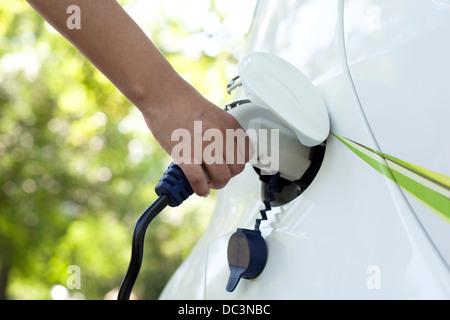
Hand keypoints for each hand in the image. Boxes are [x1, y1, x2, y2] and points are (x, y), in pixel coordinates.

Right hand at [141, 78, 251, 196]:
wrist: (161, 94)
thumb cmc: (182, 103)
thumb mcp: (213, 115)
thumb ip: (222, 134)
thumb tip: (225, 156)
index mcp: (229, 125)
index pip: (246, 154)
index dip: (236, 162)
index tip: (228, 164)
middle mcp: (220, 136)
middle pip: (237, 169)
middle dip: (227, 174)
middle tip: (216, 174)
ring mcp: (204, 146)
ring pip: (222, 178)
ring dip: (216, 184)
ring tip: (208, 181)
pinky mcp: (186, 155)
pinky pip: (200, 181)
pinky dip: (201, 189)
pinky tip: (199, 188)